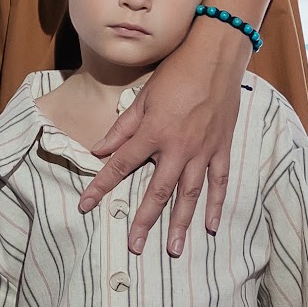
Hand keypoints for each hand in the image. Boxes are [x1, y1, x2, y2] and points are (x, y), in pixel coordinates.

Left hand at [80, 19, 249, 257]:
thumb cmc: (175, 73)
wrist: (215, 57)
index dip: (101, 187)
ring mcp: (203, 151)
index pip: (120, 165)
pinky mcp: (222, 148)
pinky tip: (209, 225)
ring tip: (174, 249)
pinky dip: (214, 204)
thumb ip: (121, 128)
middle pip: (157, 191)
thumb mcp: (141, 97)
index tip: (85, 206)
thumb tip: (98, 150)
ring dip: (181, 224)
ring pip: (189, 195)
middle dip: (144, 221)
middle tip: (135, 246)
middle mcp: (178, 147)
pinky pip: (218, 182)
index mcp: (153, 133)